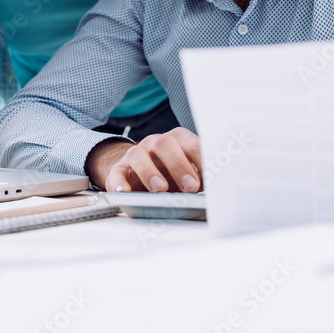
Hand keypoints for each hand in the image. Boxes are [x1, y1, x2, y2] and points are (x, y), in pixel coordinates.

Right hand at [87, 128, 202, 192]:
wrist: (141, 175)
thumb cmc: (171, 175)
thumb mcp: (188, 174)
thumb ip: (200, 177)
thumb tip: (217, 189)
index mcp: (176, 140)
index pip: (190, 143)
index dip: (200, 158)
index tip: (210, 176)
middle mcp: (155, 143)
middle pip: (165, 145)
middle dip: (179, 165)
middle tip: (191, 187)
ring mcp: (135, 155)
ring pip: (138, 155)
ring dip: (149, 172)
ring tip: (160, 189)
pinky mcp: (119, 170)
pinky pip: (116, 173)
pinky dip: (119, 183)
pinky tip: (125, 192)